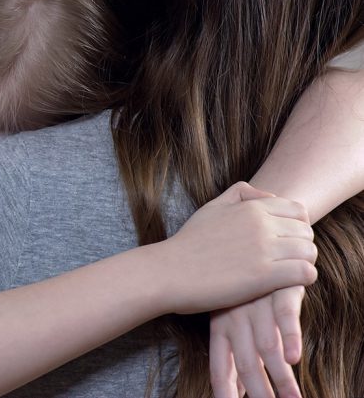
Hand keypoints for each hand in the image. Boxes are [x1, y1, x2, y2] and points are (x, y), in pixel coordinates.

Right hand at [161, 182, 315, 314]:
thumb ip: (239, 193)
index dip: (296, 227)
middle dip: (301, 246)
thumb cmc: (188, 243)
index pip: (298, 210)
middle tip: (286, 261)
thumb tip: (266, 194)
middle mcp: (261, 224)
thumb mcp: (211, 207)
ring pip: (309, 252)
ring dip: (304, 263)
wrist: (169, 272)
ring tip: (287, 274)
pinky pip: (306, 273)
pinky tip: (286, 286)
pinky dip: (303, 279)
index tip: (284, 241)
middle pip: (306, 231)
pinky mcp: (265, 276)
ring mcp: (264, 249)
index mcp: (251, 207)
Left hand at [210, 286, 305, 397]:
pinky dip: (290, 337)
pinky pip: (284, 316)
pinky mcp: (280, 289)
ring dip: (281, 377)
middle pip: (246, 363)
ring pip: (268, 346)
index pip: (220, 364)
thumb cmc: (240, 284)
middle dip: (260, 393)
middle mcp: (237, 317)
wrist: (253, 239)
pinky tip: (294, 357)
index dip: (224, 389)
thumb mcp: (228, 314)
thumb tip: (237, 390)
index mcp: (220, 325)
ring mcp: (257, 304)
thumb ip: (232, 352)